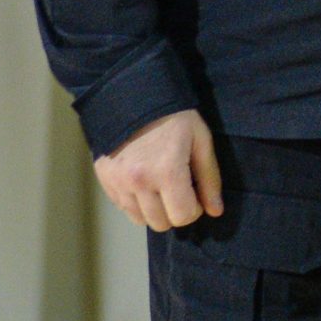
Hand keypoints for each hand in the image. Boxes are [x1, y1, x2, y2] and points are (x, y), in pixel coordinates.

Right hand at [95, 109, 221, 232]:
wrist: (135, 97)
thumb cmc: (175, 117)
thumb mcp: (201, 141)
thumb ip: (209, 179)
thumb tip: (215, 211)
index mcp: (167, 172)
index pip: (183, 216)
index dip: (194, 209)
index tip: (195, 193)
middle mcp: (139, 182)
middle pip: (161, 223)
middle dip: (175, 211)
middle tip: (179, 189)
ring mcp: (118, 183)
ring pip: (141, 219)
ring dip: (155, 209)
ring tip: (161, 185)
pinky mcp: (105, 181)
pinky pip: (124, 208)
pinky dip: (137, 202)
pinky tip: (144, 182)